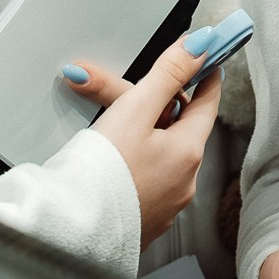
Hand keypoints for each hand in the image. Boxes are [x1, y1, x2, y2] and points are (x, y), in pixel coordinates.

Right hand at [62, 42, 221, 248]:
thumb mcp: (135, 109)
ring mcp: (164, 204)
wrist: (71, 231)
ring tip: (106, 121)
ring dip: (138, 131)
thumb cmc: (102, 172)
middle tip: (120, 87)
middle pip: (175, 126)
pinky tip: (109, 158)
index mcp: (188, 152)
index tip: (207, 61)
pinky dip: (131, 159)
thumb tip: (200, 46)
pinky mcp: (143, 218)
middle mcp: (184, 181)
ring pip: (157, 152)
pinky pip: (144, 176)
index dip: (205, 78)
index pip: (207, 104)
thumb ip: (168, 74)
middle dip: (152, 102)